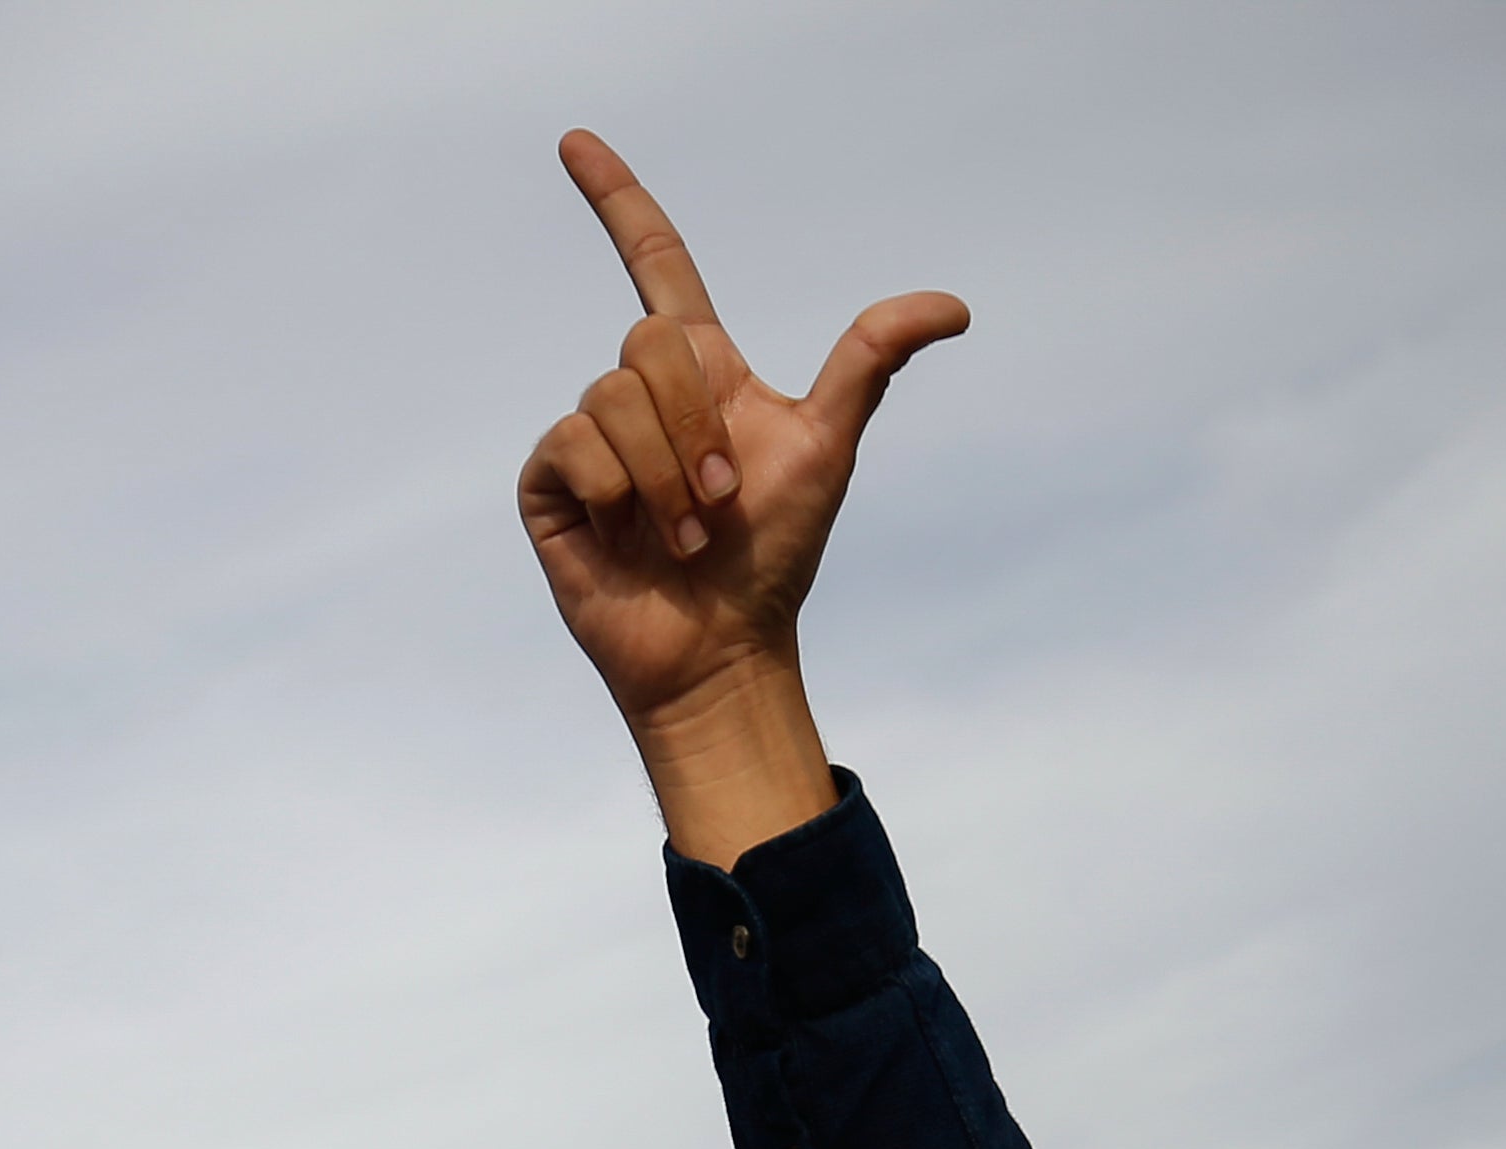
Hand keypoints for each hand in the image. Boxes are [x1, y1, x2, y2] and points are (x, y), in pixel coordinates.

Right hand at [519, 131, 965, 856]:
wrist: (723, 649)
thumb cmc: (774, 555)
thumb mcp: (828, 447)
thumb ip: (870, 361)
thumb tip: (953, 305)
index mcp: (700, 370)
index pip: (653, 260)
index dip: (617, 199)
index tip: (575, 142)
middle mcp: (638, 394)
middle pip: (648, 339)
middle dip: (698, 422)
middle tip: (720, 496)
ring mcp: (590, 440)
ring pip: (613, 396)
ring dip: (667, 473)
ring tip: (684, 533)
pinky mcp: (552, 486)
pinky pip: (574, 446)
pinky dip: (618, 490)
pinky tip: (631, 536)